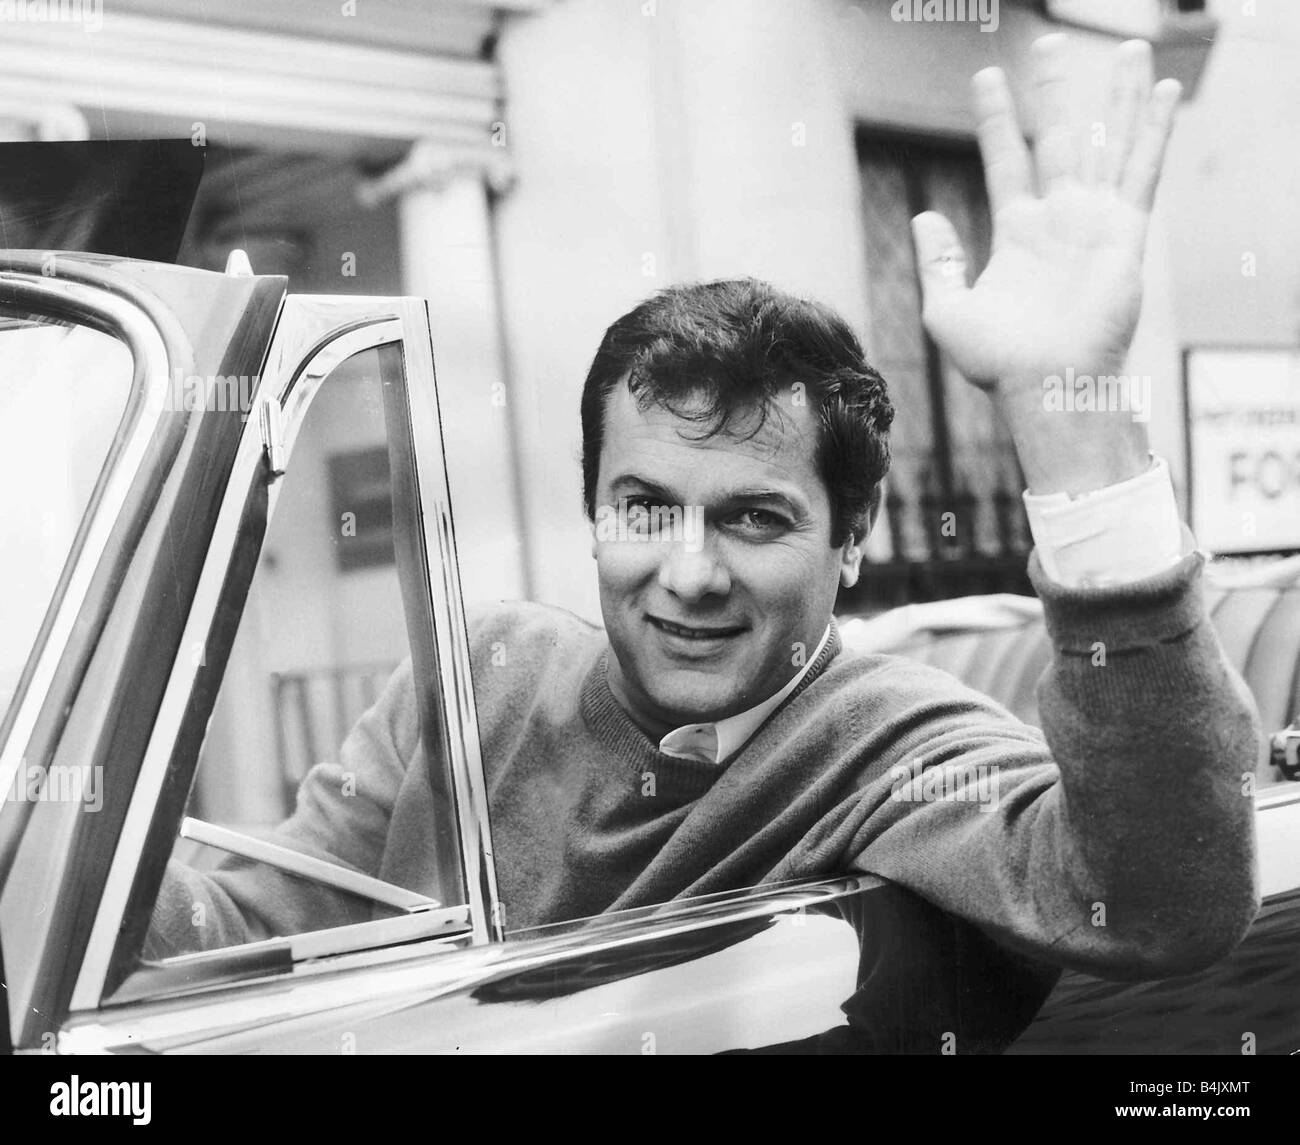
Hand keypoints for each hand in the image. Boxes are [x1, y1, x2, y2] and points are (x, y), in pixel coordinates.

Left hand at [911, 36, 1180, 494]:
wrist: (1046, 385)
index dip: (996, 119)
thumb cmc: (997, 362)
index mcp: (1017, 235)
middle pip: (1057, 139)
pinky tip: (1164, 90)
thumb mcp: (947, 310)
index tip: (986, 77)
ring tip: (1124, 46)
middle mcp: (1058, 221)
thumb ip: (940, 262)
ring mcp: (1094, 223)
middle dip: (1054, 92)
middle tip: (1050, 42)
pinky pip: (1143, 168)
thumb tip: (926, 216)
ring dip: (1116, 95)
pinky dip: (1155, 128)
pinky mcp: (1126, 232)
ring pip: (1107, 142)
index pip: (1004, 160)